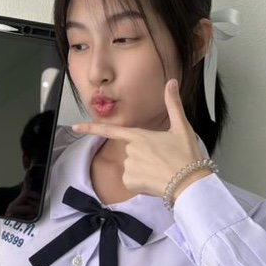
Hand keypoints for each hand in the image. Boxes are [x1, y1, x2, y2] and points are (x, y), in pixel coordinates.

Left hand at [72, 79, 210, 198]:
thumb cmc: (186, 156)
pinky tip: (154, 182)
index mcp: (140, 135)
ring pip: (131, 167)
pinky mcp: (130, 182)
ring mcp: (129, 166)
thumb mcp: (182, 127)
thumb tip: (171, 82)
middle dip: (143, 157)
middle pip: (131, 151)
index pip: (111, 130)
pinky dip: (140, 183)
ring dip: (143, 171)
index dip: (91, 128)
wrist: (190, 183)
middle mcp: (131, 150)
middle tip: (163, 160)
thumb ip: (173, 104)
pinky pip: (131, 181)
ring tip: (161, 171)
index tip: (74, 127)